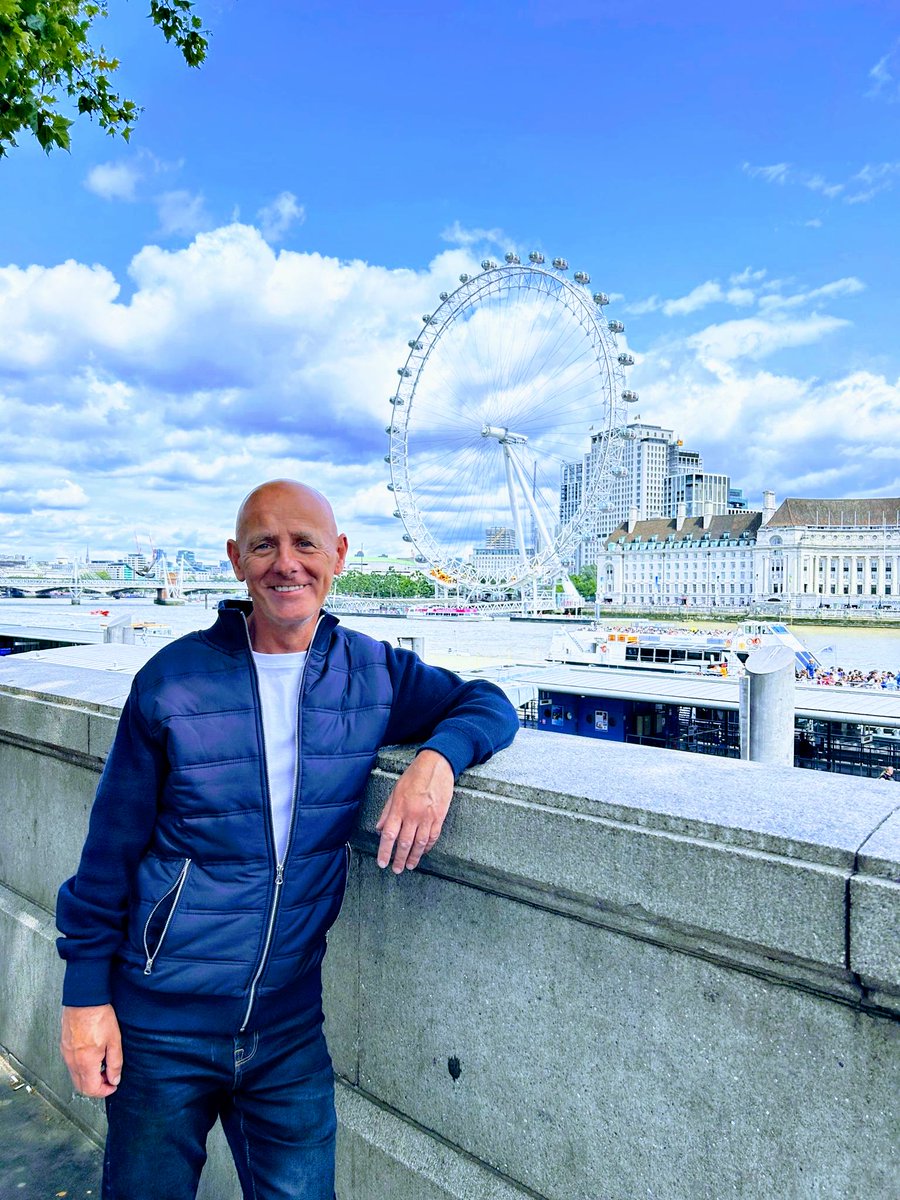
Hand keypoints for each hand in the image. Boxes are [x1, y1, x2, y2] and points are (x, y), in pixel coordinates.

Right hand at [60, 1004, 122, 1096]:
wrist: (84, 999)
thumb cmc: (99, 1016)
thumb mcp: (114, 1040)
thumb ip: (115, 1063)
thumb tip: (114, 1079)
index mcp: (85, 1062)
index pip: (91, 1089)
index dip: (104, 1091)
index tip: (113, 1085)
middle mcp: (72, 1061)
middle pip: (81, 1087)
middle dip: (96, 1087)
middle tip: (108, 1077)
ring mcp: (66, 1054)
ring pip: (76, 1076)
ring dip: (89, 1077)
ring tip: (103, 1065)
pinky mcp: (64, 1046)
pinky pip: (72, 1065)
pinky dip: (82, 1067)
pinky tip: (92, 1056)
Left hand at [375, 749, 453, 873]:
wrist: (437, 765)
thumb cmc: (414, 776)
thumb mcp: (395, 790)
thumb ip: (387, 811)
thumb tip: (379, 828)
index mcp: (399, 807)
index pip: (389, 835)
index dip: (384, 851)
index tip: (382, 862)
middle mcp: (413, 814)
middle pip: (404, 843)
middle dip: (399, 859)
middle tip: (396, 869)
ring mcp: (427, 817)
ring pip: (420, 843)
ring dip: (414, 857)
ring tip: (409, 865)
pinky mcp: (439, 817)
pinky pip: (433, 837)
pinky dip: (427, 847)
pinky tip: (422, 852)